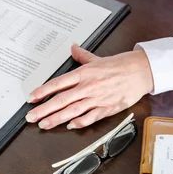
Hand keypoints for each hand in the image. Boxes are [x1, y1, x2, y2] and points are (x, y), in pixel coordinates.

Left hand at [26, 44, 153, 129]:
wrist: (142, 71)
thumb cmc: (120, 65)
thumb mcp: (97, 58)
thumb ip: (82, 55)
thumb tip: (72, 47)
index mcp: (83, 74)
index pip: (57, 83)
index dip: (42, 91)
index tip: (31, 98)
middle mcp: (87, 87)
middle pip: (61, 100)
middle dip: (43, 110)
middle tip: (30, 117)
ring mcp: (96, 99)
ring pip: (72, 111)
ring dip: (56, 119)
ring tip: (43, 125)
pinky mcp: (107, 108)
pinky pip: (90, 118)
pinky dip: (79, 123)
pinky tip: (69, 126)